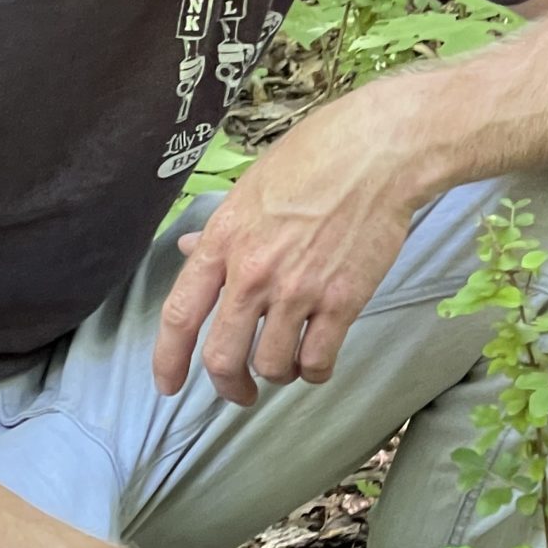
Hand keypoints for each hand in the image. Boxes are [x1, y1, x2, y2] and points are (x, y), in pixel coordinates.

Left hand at [153, 100, 421, 404]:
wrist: (379, 154)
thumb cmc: (316, 156)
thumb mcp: (250, 187)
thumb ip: (219, 230)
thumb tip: (188, 252)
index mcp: (223, 241)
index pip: (180, 315)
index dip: (168, 359)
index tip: (168, 384)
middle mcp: (253, 272)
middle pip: (223, 358)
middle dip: (228, 386)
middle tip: (239, 393)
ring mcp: (298, 290)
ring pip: (272, 366)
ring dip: (277, 374)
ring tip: (287, 363)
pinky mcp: (342, 301)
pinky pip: (318, 361)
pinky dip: (314, 371)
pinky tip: (318, 359)